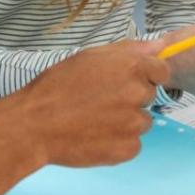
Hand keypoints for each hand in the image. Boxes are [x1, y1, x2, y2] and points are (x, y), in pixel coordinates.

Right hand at [7, 40, 169, 167]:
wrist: (33, 125)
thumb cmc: (57, 86)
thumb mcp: (90, 56)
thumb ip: (130, 50)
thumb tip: (161, 46)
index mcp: (132, 68)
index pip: (162, 72)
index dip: (145, 76)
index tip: (126, 82)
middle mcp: (138, 94)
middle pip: (149, 96)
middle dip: (131, 98)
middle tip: (100, 101)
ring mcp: (134, 124)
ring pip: (142, 121)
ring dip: (126, 122)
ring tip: (95, 121)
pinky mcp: (127, 149)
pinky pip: (133, 144)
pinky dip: (118, 143)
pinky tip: (95, 137)